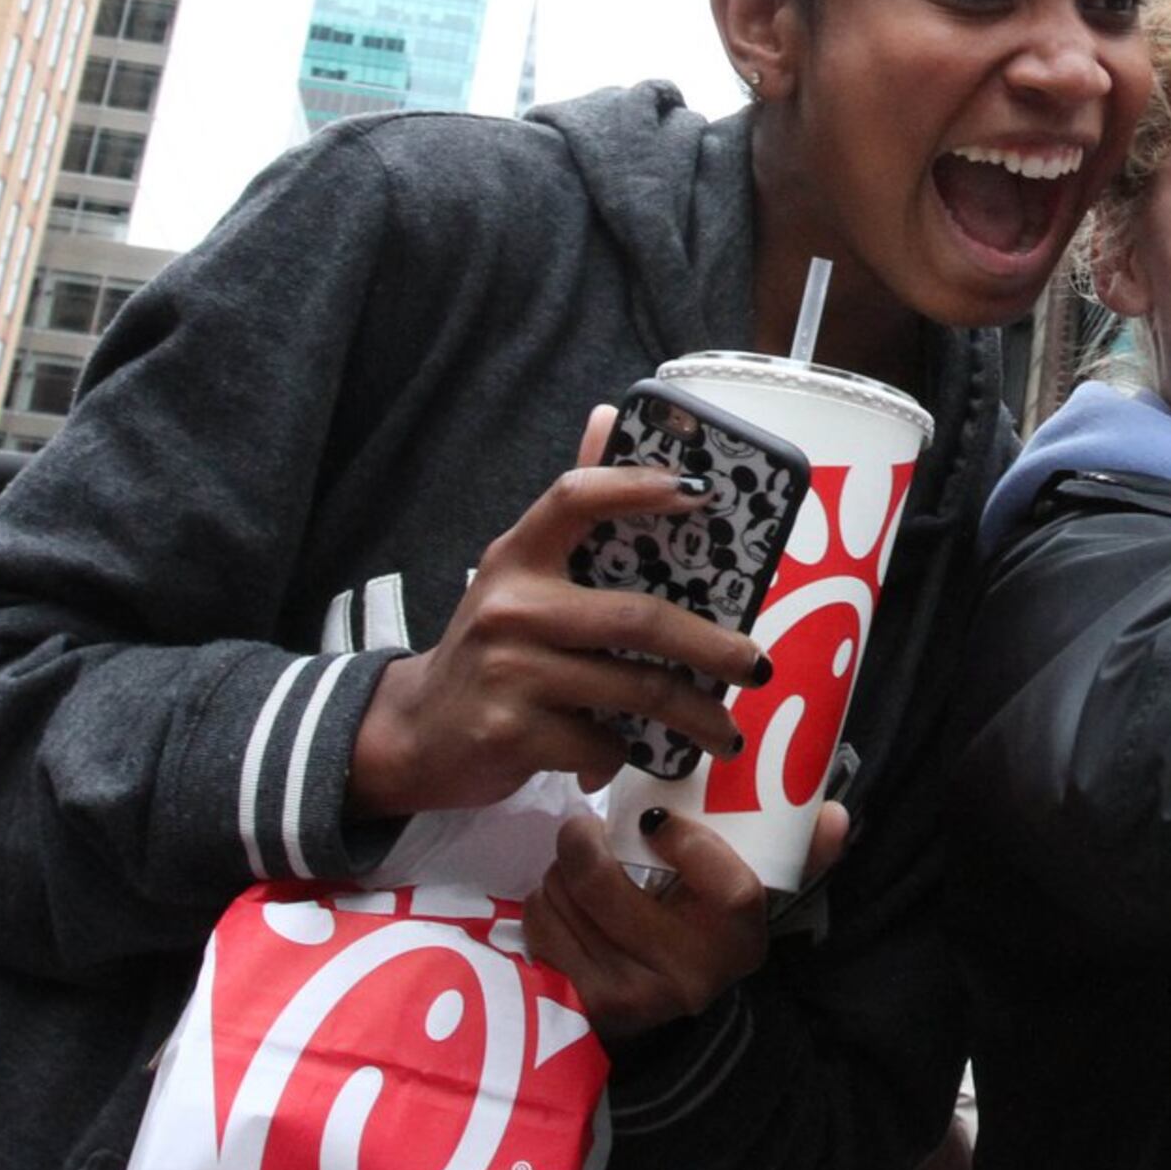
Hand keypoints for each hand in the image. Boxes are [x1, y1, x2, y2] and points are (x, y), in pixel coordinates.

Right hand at [348, 406, 769, 819]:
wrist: (416, 734)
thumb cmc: (495, 649)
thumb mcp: (522, 577)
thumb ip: (573, 512)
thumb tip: (608, 415)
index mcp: (518, 556)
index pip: (575, 498)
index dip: (638, 487)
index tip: (701, 491)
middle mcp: (509, 607)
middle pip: (636, 619)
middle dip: (710, 647)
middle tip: (754, 664)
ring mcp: (508, 672)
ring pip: (632, 690)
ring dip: (692, 715)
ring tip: (726, 733)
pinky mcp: (510, 734)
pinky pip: (600, 742)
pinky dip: (623, 753)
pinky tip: (627, 754)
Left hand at [521, 801, 851, 1037]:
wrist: (661, 1023)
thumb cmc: (705, 937)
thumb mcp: (750, 896)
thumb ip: (800, 851)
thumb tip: (839, 815)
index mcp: (740, 941)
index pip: (730, 888)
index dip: (689, 843)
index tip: (658, 820)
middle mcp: (690, 977)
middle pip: (611, 885)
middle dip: (585, 842)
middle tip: (585, 828)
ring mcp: (629, 996)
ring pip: (565, 896)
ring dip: (561, 871)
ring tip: (578, 868)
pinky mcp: (578, 1004)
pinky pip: (541, 925)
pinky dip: (545, 904)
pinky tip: (565, 907)